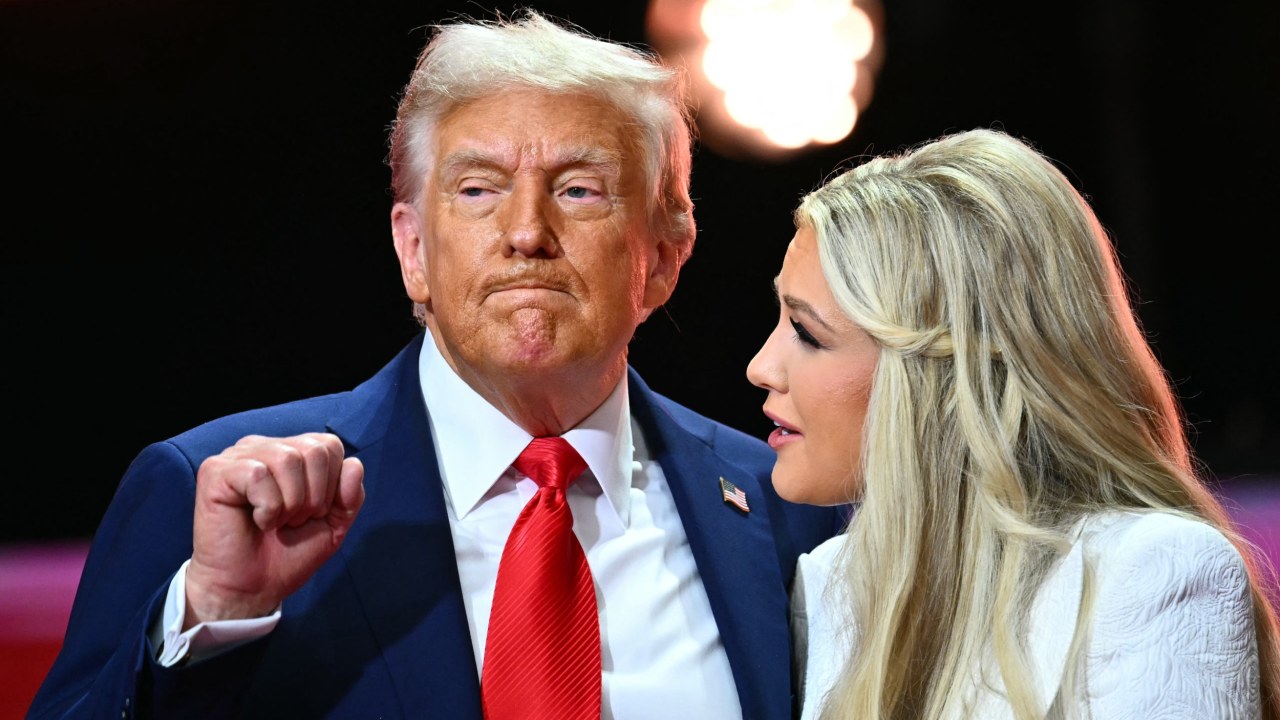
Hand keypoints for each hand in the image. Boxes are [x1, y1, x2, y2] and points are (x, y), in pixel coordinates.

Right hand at [185, 433, 364, 627]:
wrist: (252, 589)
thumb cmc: (288, 554)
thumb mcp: (333, 525)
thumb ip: (350, 496)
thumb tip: (355, 463)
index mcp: (292, 451)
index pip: (330, 445)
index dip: (332, 486)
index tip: (311, 514)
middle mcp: (265, 446)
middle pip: (314, 450)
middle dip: (313, 497)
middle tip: (291, 522)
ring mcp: (238, 456)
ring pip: (287, 459)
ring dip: (290, 503)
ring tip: (275, 522)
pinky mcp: (216, 471)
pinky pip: (257, 475)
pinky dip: (267, 508)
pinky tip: (256, 521)